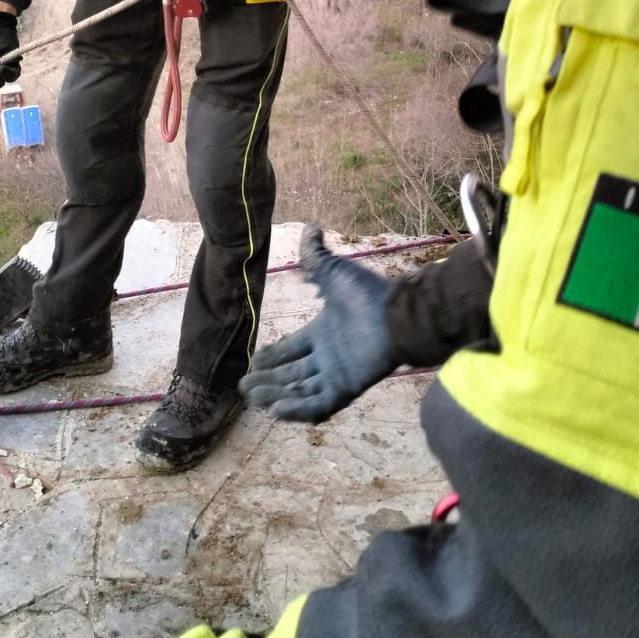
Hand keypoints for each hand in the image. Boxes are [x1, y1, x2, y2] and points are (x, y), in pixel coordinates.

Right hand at [240, 223, 395, 421]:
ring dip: (276, 395)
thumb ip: (316, 255)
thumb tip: (310, 226)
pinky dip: (298, 411)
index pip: (291, 350)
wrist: (395, 313)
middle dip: (267, 380)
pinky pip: (319, 405)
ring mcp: (337, 374)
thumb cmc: (366, 293)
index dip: (271, 356)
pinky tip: (275, 411)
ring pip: (299, 391)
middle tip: (243, 385)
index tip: (252, 361)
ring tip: (253, 397)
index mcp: (323, 333)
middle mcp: (328, 356)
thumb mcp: (333, 271)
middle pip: (291, 374)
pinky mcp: (346, 388)